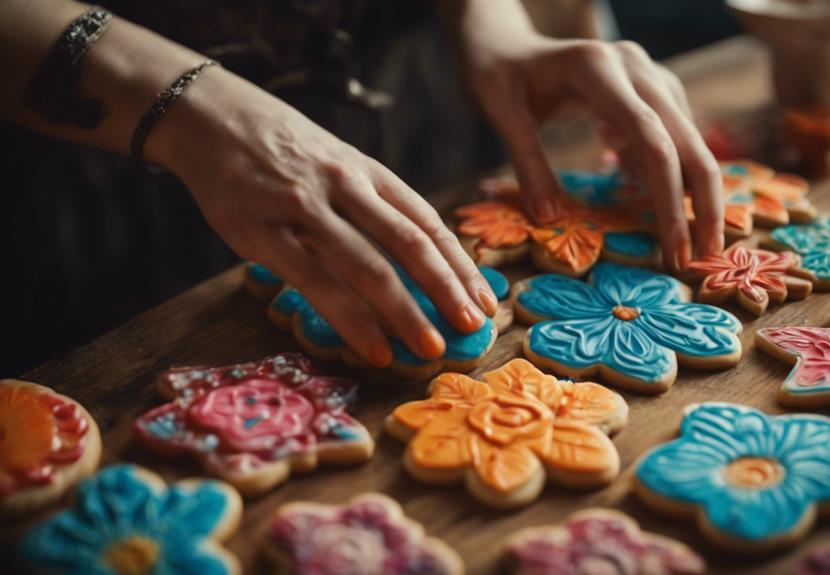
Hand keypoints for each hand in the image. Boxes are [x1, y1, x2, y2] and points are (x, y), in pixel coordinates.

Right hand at [150, 70, 496, 366]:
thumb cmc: (283, 149)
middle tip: (473, 328)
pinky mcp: (265, 234)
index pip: (428, 224)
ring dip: (406, 313)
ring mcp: (305, 209)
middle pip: (410, 244)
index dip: (461, 266)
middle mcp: (346, 187)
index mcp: (370, 172)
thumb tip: (420, 259)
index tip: (485, 300)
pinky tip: (374, 348)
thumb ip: (375, 205)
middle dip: (447, 290)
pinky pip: (317, 284)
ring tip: (431, 348)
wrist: (211, 117)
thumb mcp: (339, 162)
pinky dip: (351, 320)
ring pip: (369, 267)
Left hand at [457, 18, 723, 269]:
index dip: (668, 197)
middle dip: (703, 203)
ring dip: (693, 193)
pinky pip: (672, 136)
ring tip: (682, 244)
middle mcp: (634, 66)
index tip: (674, 249)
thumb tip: (549, 220)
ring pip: (689, 139)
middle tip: (705, 257)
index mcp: (598, 69)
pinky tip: (643, 198)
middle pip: (687, 140)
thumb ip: (527, 162)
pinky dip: (668, 174)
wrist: (506, 43)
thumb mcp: (500, 111)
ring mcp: (647, 75)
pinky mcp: (650, 89)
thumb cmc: (498, 73)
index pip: (650, 137)